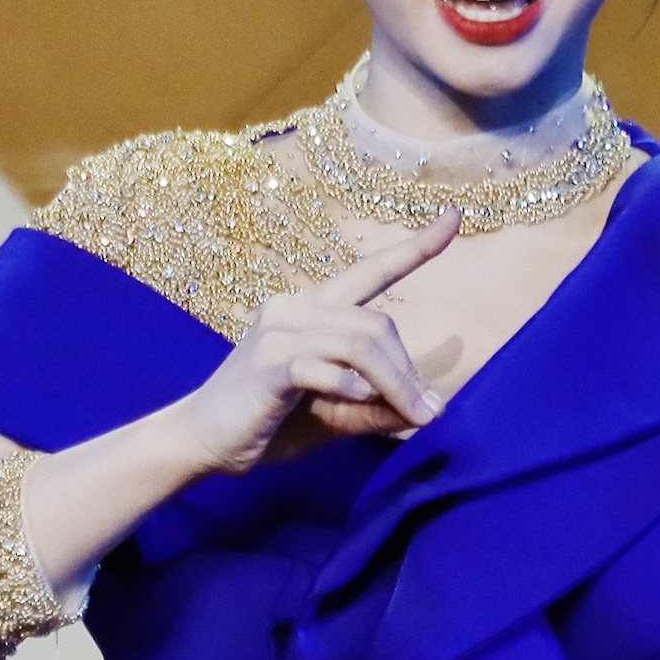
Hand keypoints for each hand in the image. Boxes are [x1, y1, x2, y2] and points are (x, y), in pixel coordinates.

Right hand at [169, 212, 462, 472]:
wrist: (203, 442)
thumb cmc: (271, 422)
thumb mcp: (337, 412)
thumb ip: (378, 404)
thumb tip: (431, 408)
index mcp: (312, 310)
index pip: (370, 271)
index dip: (415, 248)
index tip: (456, 218)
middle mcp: (295, 307)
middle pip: (376, 324)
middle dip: (408, 371)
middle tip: (426, 412)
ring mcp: (278, 332)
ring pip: (358, 343)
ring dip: (394, 383)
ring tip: (412, 415)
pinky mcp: (268, 363)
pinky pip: (323, 367)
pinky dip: (350, 387)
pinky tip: (357, 401)